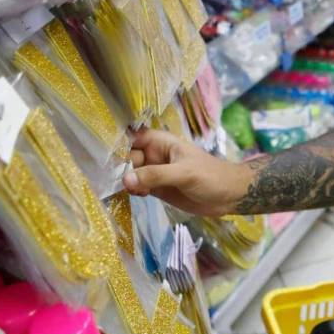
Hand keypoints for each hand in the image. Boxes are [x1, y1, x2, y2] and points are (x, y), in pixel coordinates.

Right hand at [123, 128, 251, 216]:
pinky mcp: (157, 188)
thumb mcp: (183, 174)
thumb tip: (126, 180)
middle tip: (114, 180)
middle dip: (118, 167)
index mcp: (160, 142)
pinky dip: (133, 191)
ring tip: (128, 189)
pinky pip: (138, 187)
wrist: (230, 196)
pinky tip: (138, 196)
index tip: (102, 157)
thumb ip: (155, 176)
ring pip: (131, 173)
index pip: (132, 138)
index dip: (117, 144)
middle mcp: (154, 155)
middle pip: (126, 157)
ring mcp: (155, 172)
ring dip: (125, 181)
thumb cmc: (211, 177)